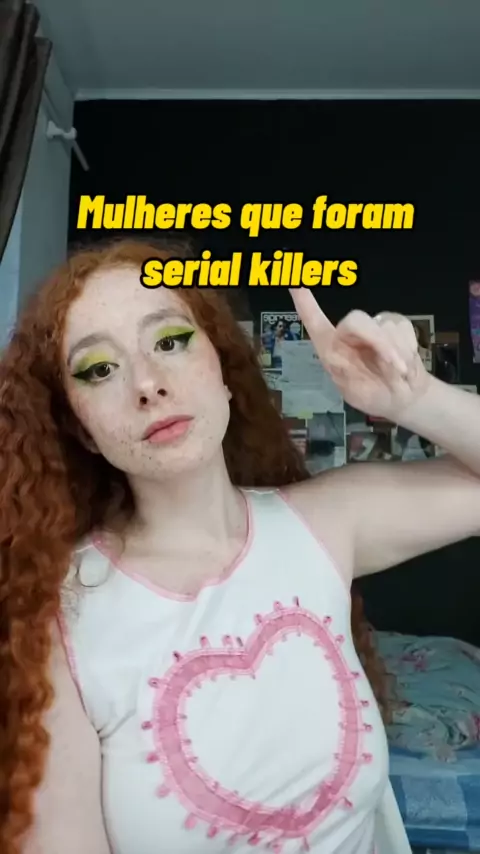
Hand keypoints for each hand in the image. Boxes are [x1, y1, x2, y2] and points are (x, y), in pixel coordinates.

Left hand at [289, 289, 431, 420]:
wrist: (401, 398)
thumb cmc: (371, 394)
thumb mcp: (357, 394)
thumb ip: (349, 376)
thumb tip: (340, 360)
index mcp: (331, 348)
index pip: (314, 321)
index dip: (304, 301)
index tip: (294, 281)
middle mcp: (348, 332)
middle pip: (357, 320)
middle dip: (379, 342)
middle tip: (396, 367)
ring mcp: (372, 324)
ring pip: (385, 326)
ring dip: (397, 353)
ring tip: (399, 374)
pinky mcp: (394, 322)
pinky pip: (402, 327)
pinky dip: (408, 349)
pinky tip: (405, 364)